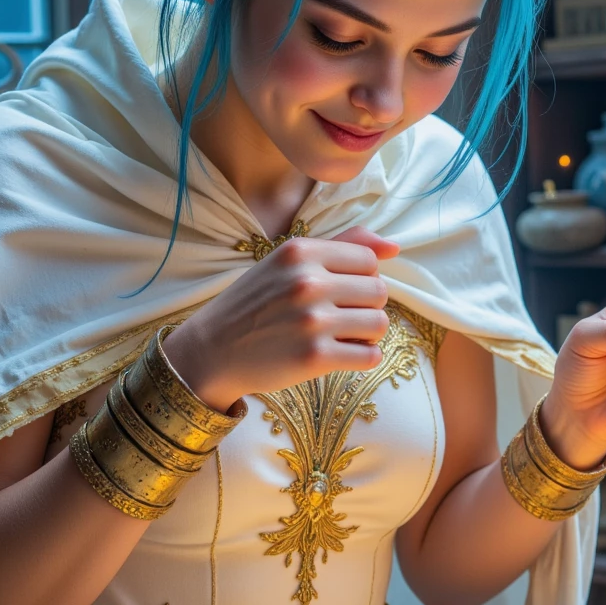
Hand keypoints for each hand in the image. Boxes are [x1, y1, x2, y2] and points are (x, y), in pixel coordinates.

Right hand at [162, 226, 399, 410]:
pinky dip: (364, 357)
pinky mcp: (314, 358)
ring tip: (345, 336)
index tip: (342, 292)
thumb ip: (340, 246)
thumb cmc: (254, 304)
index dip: (363, 278)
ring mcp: (311, 322)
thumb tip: (393, 246)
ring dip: (368, 334)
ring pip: (379, 324)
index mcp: (301, 252)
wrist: (212, 350)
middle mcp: (307, 282)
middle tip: (342, 317)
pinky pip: (369, 356)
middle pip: (379, 291)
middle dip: (367, 306)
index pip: (369, 260)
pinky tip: (343, 354)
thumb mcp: (287, 263)